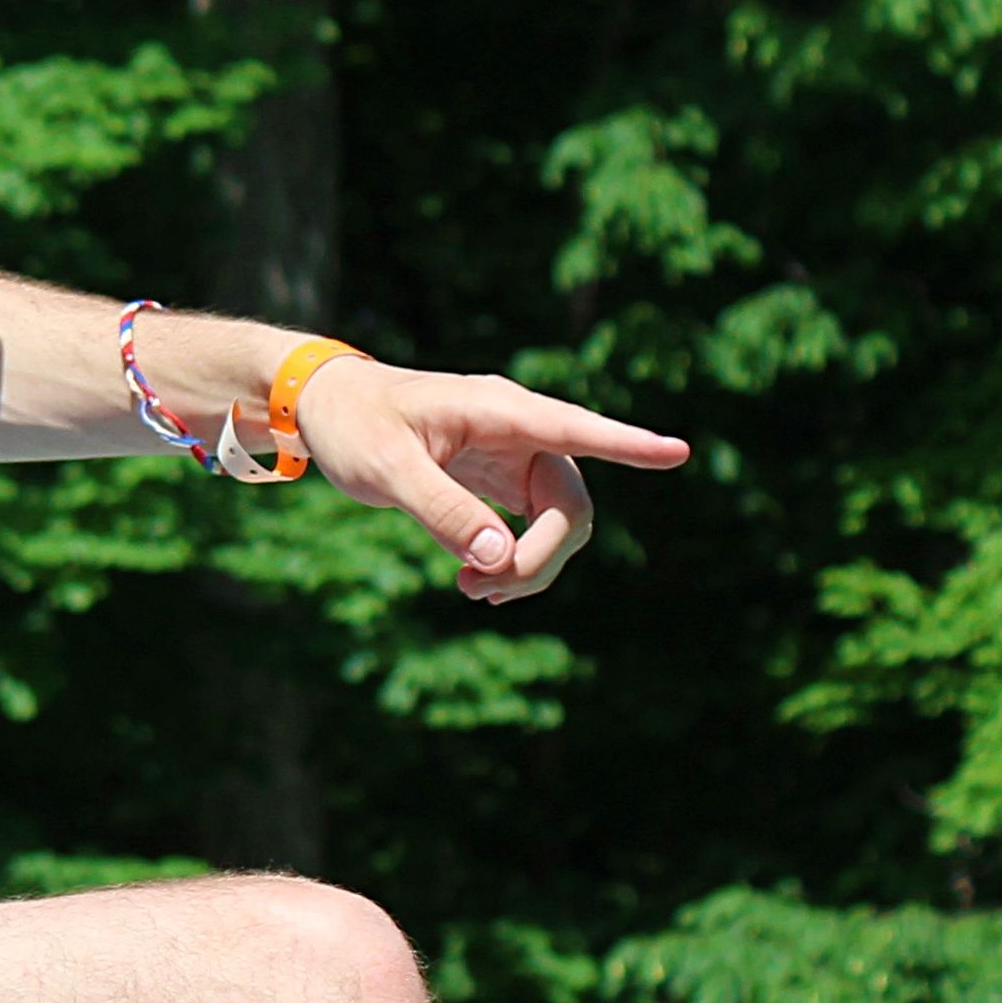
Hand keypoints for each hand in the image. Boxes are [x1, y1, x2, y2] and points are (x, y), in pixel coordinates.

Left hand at [291, 358, 688, 603]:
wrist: (324, 409)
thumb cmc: (352, 424)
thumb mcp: (386, 469)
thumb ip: (442, 510)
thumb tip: (499, 558)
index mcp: (500, 411)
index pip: (577, 429)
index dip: (628, 445)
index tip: (677, 453)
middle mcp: (519, 432)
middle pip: (570, 505)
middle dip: (541, 558)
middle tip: (483, 593)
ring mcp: (512, 458)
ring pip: (555, 524)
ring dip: (528, 569)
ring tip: (470, 594)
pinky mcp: (497, 482)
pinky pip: (528, 529)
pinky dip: (511, 563)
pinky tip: (472, 582)